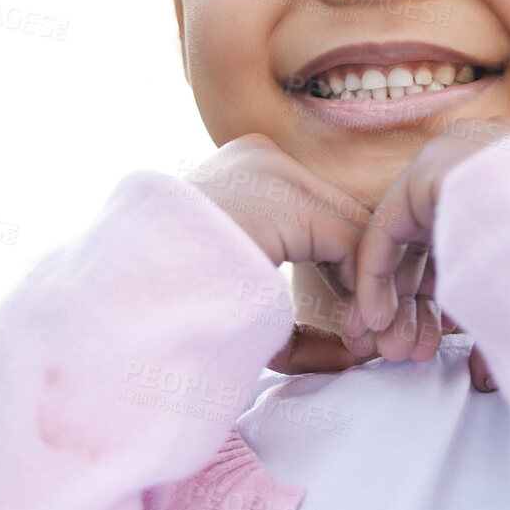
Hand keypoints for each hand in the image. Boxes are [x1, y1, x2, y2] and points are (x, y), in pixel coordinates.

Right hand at [181, 133, 483, 382]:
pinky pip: (351, 246)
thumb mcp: (238, 302)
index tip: (348, 333)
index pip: (313, 215)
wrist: (137, 301)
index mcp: (240, 171)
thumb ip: (295, 322)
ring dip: (366, 290)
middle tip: (371, 342)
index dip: (337, 276)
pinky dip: (361, 292)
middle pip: (337, 219)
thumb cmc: (175, 308)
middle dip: (359, 282)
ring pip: (351, 231)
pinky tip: (354, 334)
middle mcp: (262, 158)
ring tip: (364, 345)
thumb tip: (351, 351)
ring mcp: (279, 174)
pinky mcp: (296, 205)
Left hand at [338, 117, 509, 389]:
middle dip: (417, 311)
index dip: (443, 311)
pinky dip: (377, 275)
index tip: (432, 353)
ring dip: (397, 301)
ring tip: (392, 350)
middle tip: (406, 356)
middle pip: (432, 252)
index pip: (463, 256)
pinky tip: (378, 319)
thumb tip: (485, 378)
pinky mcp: (429, 172)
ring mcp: (457, 167)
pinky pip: (389, 229)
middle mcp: (484, 179)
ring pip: (408, 244)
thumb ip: (504, 326)